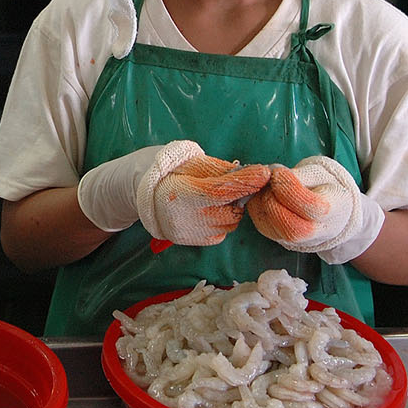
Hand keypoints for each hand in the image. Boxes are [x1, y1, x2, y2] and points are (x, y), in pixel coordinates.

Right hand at [77, 140, 270, 244]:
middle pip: (232, 210)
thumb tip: (249, 172)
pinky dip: (223, 221)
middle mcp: (187, 217)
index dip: (246, 181)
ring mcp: (191, 234)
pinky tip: (208, 211)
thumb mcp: (190, 164)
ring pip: (230, 223)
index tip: (265, 172)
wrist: (143, 196)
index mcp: (183, 194)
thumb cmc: (169, 174)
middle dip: (237, 197)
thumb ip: (218, 169)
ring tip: (215, 199)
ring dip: (231, 210)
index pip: (222, 190)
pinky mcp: (195, 243)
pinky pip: (222, 233)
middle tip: (231, 185)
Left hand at [246, 155, 384, 262]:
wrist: (326, 206)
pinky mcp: (276, 236)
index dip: (291, 190)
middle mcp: (316, 233)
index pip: (313, 209)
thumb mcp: (318, 172)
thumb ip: (299, 175)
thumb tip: (274, 176)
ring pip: (270, 227)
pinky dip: (256, 204)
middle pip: (291, 228)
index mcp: (333, 212)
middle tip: (270, 178)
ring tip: (267, 183)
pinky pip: (260, 222)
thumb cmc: (322, 185)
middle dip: (273, 199)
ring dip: (261, 200)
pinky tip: (262, 191)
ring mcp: (295, 240)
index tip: (278, 172)